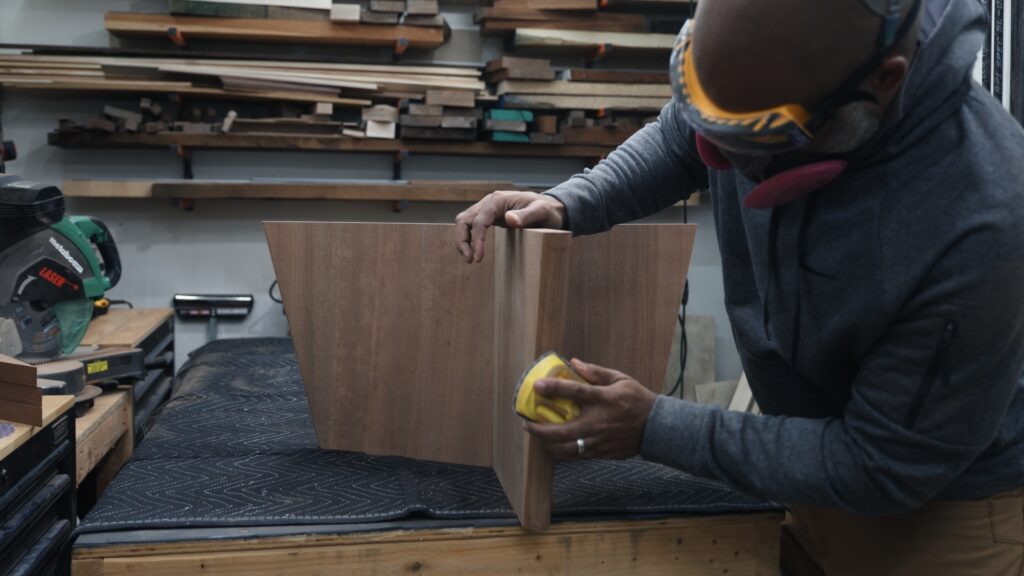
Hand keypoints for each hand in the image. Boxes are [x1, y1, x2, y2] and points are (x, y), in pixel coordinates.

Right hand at [454, 191, 565, 263]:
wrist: (551, 209)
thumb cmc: (547, 210)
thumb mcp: (541, 212)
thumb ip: (526, 215)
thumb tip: (509, 219)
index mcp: (497, 200)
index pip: (479, 221)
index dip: (476, 240)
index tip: (478, 258)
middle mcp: (488, 203)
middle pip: (464, 220)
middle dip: (462, 240)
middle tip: (470, 260)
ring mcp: (487, 210)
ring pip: (464, 223)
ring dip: (463, 240)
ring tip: (470, 259)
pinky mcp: (489, 218)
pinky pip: (472, 227)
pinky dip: (469, 239)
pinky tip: (474, 251)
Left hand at [523, 359, 656, 459]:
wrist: (657, 428)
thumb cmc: (638, 400)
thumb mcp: (620, 379)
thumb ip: (596, 372)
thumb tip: (573, 363)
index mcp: (604, 400)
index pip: (575, 393)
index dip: (554, 388)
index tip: (537, 385)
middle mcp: (599, 422)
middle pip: (563, 431)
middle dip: (540, 429)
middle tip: (526, 422)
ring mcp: (600, 440)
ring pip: (567, 449)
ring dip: (547, 443)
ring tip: (537, 435)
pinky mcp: (602, 453)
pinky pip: (576, 455)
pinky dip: (561, 451)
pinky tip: (554, 444)